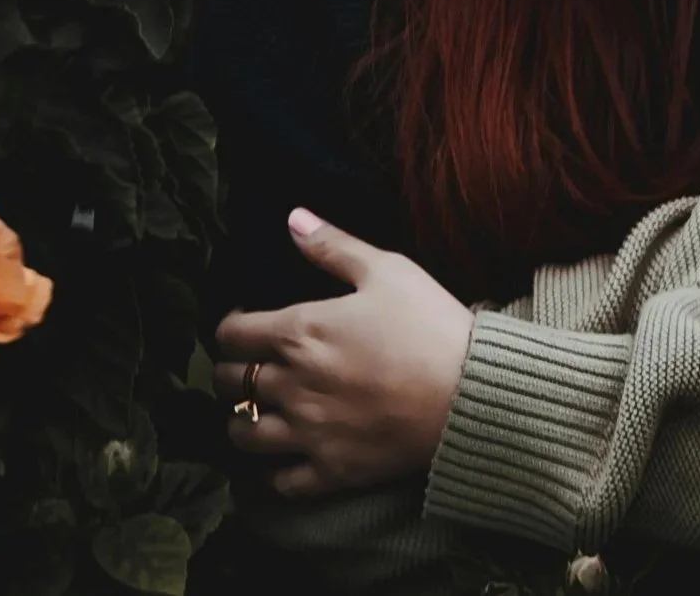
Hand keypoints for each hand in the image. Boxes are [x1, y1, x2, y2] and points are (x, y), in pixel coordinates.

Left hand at [212, 208, 476, 499]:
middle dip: (229, 371)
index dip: (229, 327)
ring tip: (253, 413)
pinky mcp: (331, 470)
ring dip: (240, 422)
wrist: (471, 394)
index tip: (244, 323)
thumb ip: (333, 245)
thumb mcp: (387, 270)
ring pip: (242, 434)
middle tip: (247, 365)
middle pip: (229, 383)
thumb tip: (292, 218)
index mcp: (300, 332)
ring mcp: (309, 432)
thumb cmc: (431, 325)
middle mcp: (292, 384)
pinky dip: (270, 474)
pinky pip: (279, 482)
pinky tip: (277, 461)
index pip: (230, 334)